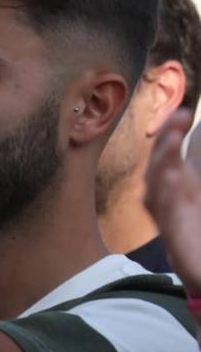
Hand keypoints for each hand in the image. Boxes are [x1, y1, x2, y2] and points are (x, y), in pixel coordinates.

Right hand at [145, 108, 200, 293]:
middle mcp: (173, 200)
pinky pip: (163, 213)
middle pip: (160, 164)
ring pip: (156, 185)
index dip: (173, 133)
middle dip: (167, 139)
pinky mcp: (174, 237)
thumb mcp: (200, 194)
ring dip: (162, 161)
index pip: (172, 154)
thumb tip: (198, 142)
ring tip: (171, 138)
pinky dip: (163, 194)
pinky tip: (169, 178)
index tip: (184, 114)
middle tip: (179, 117)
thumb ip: (197, 170)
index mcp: (185, 187)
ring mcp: (171, 218)